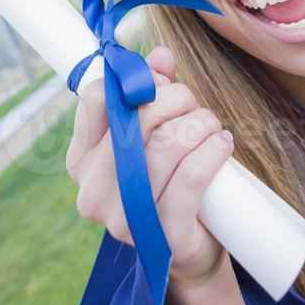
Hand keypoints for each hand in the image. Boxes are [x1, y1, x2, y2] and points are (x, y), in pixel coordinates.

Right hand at [65, 45, 233, 286]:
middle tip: (195, 106)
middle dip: (177, 99)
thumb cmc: (169, 178)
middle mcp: (93, 192)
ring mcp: (125, 219)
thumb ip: (154, 89)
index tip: (160, 85)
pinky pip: (190, 178)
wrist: (190, 249)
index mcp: (81, 160)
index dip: (135, 81)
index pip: (96, 97)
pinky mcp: (163, 238)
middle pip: (136, 117)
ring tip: (211, 126)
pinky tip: (222, 143)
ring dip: (199, 123)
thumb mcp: (155, 131)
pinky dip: (212, 151)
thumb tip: (161, 55)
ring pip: (166, 145)